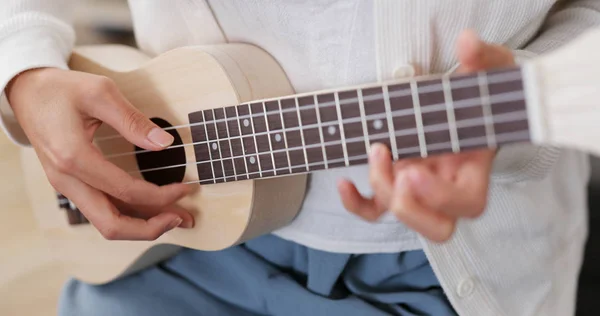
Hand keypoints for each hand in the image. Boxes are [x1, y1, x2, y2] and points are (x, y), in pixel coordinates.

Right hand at [7, 68, 193, 239]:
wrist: (26, 91)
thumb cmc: (61, 89)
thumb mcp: (100, 92)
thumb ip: (133, 120)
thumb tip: (165, 144)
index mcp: (74, 158)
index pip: (126, 192)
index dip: (162, 196)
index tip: (187, 188)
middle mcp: (66, 180)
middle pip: (112, 225)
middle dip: (152, 227)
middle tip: (184, 219)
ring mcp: (66, 186)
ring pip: (106, 224)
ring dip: (141, 226)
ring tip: (174, 218)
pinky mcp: (71, 185)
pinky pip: (102, 211)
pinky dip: (129, 215)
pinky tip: (151, 209)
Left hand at [338, 30, 514, 241]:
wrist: (464, 100)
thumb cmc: (479, 92)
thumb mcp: (489, 71)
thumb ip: (483, 58)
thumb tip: (467, 42)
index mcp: (474, 167)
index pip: (468, 203)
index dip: (440, 197)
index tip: (413, 171)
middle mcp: (449, 186)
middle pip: (438, 228)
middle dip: (410, 209)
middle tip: (400, 173)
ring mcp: (421, 189)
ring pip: (404, 215)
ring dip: (382, 189)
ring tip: (377, 149)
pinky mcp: (399, 184)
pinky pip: (376, 208)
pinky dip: (356, 203)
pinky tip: (343, 182)